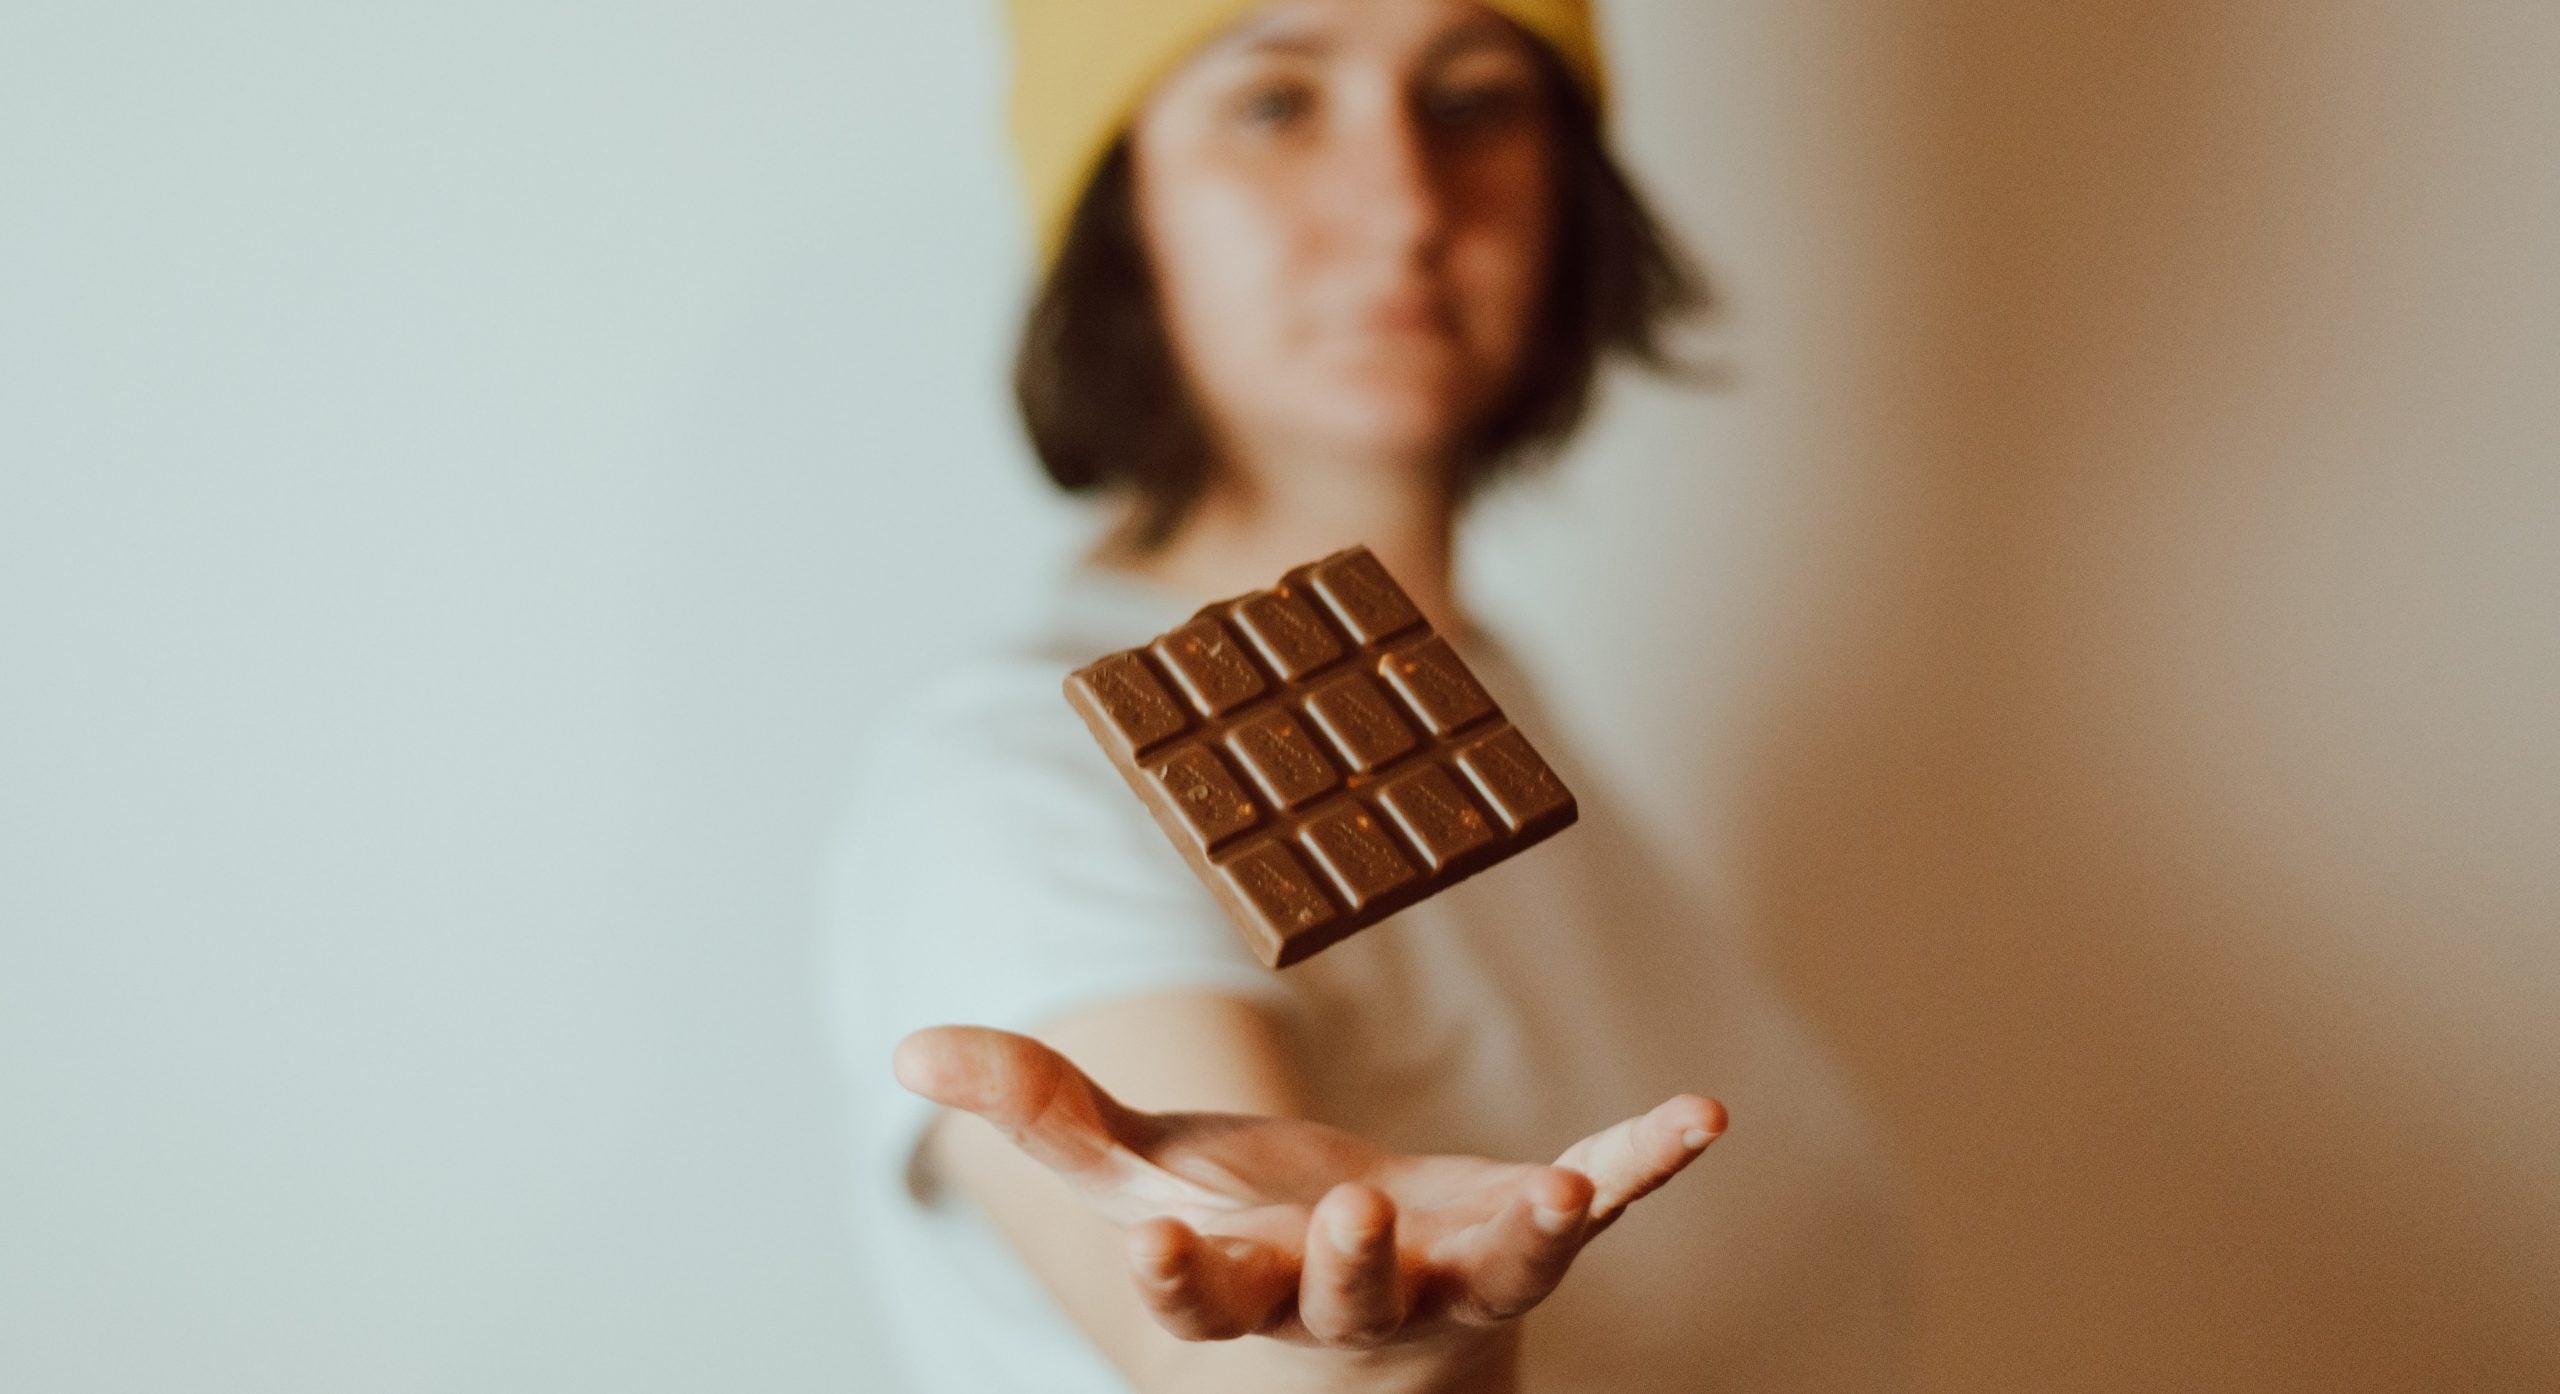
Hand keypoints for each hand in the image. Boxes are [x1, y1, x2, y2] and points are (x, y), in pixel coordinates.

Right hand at [893, 1025, 1724, 1347]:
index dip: (1177, 1273)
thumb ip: (1037, 1110)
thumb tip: (907, 1049)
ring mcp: (1454, 1272)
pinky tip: (1702, 1114)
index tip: (1158, 1238)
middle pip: (1345, 1293)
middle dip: (1349, 1265)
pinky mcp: (1530, 1231)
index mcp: (1243, 1280)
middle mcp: (1351, 1295)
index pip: (1198, 1293)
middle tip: (1355, 1221)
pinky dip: (1647, 1159)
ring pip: (1491, 1268)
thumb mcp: (1136, 1170)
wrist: (1373, 1297)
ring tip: (1566, 1197)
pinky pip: (1600, 1201)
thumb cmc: (1242, 1230)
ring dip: (1531, 1235)